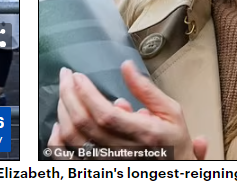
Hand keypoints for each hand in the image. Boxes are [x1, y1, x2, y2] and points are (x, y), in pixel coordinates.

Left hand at [49, 61, 207, 159]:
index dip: (87, 93)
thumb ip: (146, 90)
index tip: (78, 76)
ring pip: (75, 138)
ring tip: (64, 92)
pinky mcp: (100, 165)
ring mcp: (110, 160)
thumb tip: (126, 67)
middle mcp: (124, 151)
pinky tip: (59, 124)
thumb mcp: (171, 111)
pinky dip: (60, 141)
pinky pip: (71, 157)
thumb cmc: (173, 141)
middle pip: (85, 123)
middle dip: (69, 94)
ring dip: (64, 111)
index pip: (106, 114)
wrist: (176, 169)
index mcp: (144, 134)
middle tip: (66, 76)